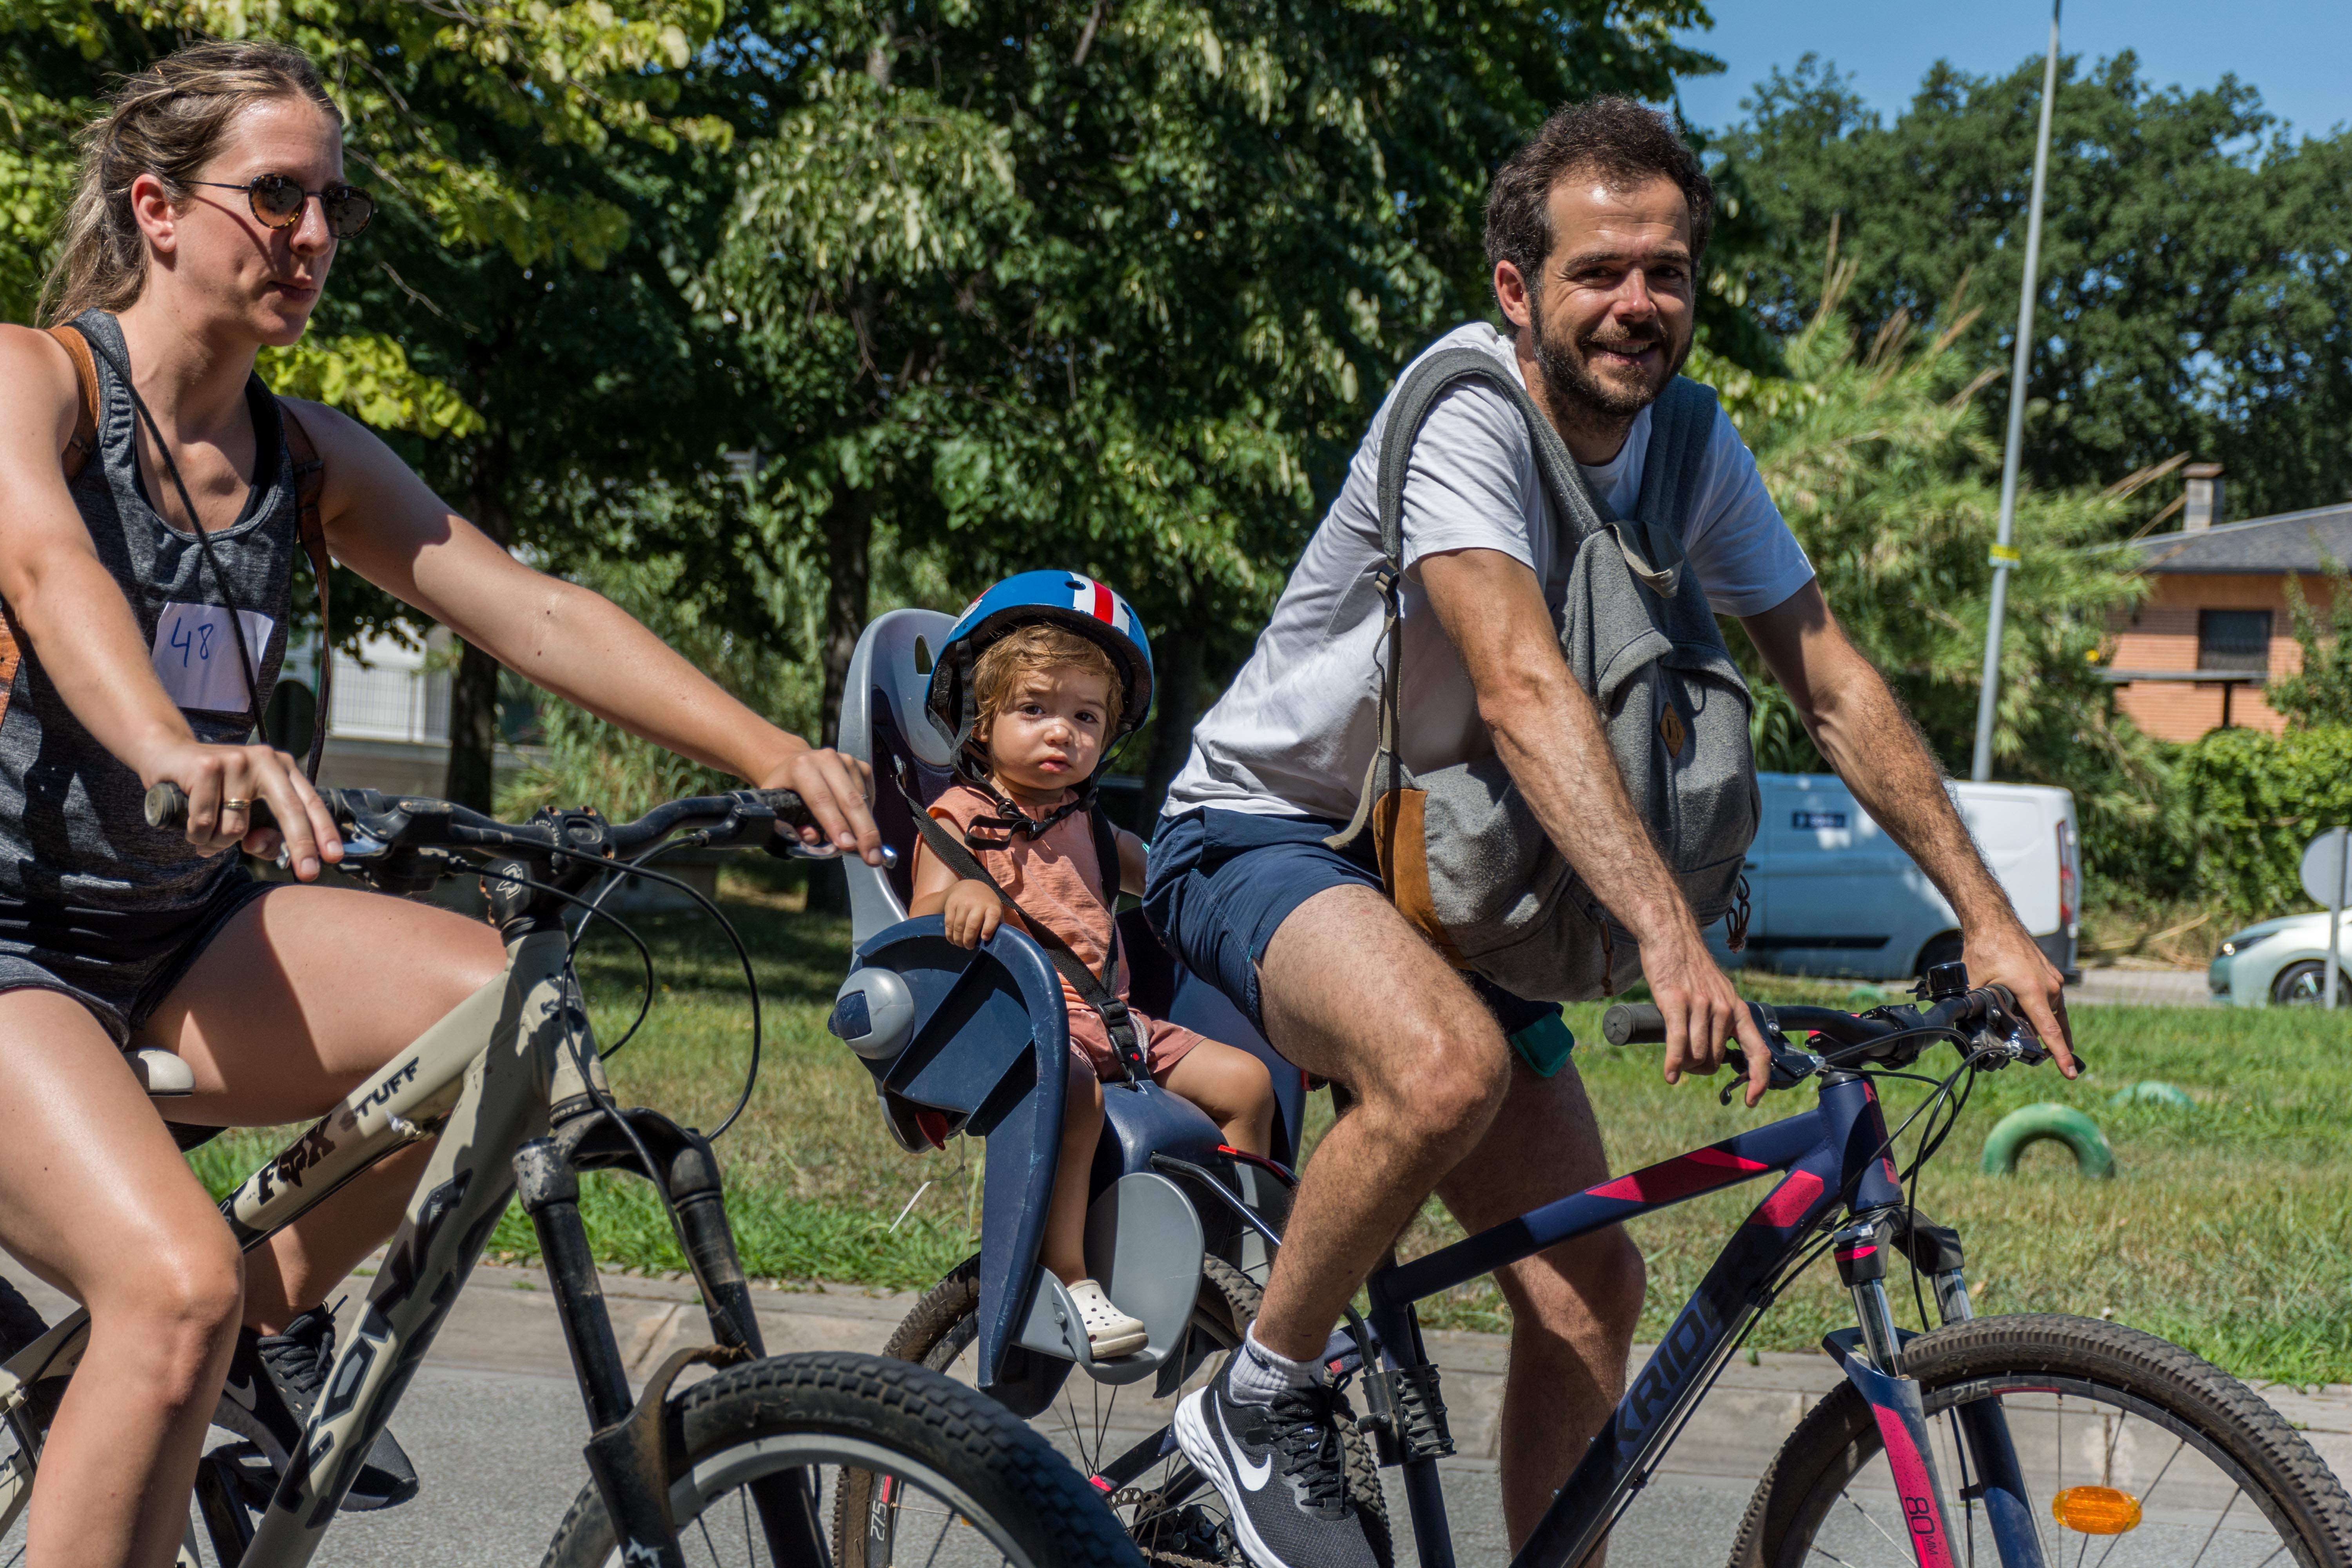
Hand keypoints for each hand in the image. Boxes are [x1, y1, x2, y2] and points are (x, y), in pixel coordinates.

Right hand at [139, 739, 341, 880]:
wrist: (167, 753)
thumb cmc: (212, 789)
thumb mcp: (244, 808)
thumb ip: (262, 830)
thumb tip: (264, 846)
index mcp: (281, 768)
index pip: (309, 802)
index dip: (324, 831)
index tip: (334, 857)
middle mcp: (264, 760)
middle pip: (290, 810)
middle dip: (301, 845)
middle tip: (309, 874)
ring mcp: (236, 761)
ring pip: (237, 828)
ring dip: (218, 843)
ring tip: (206, 832)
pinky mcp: (206, 767)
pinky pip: (205, 822)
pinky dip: (196, 834)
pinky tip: (188, 825)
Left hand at [762, 744, 883, 864]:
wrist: (795, 762)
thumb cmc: (785, 790)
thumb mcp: (776, 808)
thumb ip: (788, 827)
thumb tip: (813, 837)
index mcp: (801, 768)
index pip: (821, 800)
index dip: (835, 824)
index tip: (848, 846)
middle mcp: (827, 760)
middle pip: (850, 800)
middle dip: (863, 832)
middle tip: (873, 858)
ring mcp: (848, 761)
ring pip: (863, 801)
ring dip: (866, 828)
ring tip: (866, 850)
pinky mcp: (862, 766)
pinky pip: (870, 797)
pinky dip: (867, 816)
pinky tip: (859, 825)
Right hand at [941, 880, 1002, 947]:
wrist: (971, 886)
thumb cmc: (986, 905)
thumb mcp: (995, 910)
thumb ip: (997, 925)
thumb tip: (1000, 942)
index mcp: (992, 906)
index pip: (992, 917)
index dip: (988, 929)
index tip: (984, 938)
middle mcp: (978, 903)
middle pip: (972, 925)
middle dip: (969, 940)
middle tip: (969, 947)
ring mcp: (963, 903)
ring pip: (958, 926)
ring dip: (958, 939)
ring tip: (961, 944)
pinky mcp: (951, 904)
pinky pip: (948, 923)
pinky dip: (949, 934)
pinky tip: (952, 939)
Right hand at [1639, 920, 1772, 1107]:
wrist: (1671, 936)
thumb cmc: (1690, 968)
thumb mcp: (1717, 992)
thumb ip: (1721, 1020)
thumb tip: (1715, 1053)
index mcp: (1737, 1009)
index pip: (1759, 1051)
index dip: (1758, 1080)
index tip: (1751, 1100)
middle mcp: (1724, 1008)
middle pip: (1715, 1059)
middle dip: (1700, 1069)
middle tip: (1688, 1064)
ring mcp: (1701, 1004)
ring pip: (1696, 1054)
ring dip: (1684, 1065)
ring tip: (1675, 1061)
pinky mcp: (1676, 1001)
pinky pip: (1678, 1043)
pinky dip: (1673, 1064)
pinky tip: (1669, 1074)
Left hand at [1962, 919, 2076, 1076]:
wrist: (1994, 920)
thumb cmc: (1985, 948)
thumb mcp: (1975, 983)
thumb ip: (1974, 1007)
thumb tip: (1965, 1029)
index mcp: (2033, 990)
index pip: (2050, 1030)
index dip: (2059, 1055)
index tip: (2070, 1073)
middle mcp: (2049, 986)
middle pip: (2054, 1025)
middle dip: (2051, 1045)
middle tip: (2044, 1061)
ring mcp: (2053, 979)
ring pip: (2054, 1013)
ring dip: (2047, 1027)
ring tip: (2037, 1043)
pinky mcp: (2051, 974)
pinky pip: (2053, 1000)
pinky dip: (2045, 1012)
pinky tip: (2034, 1018)